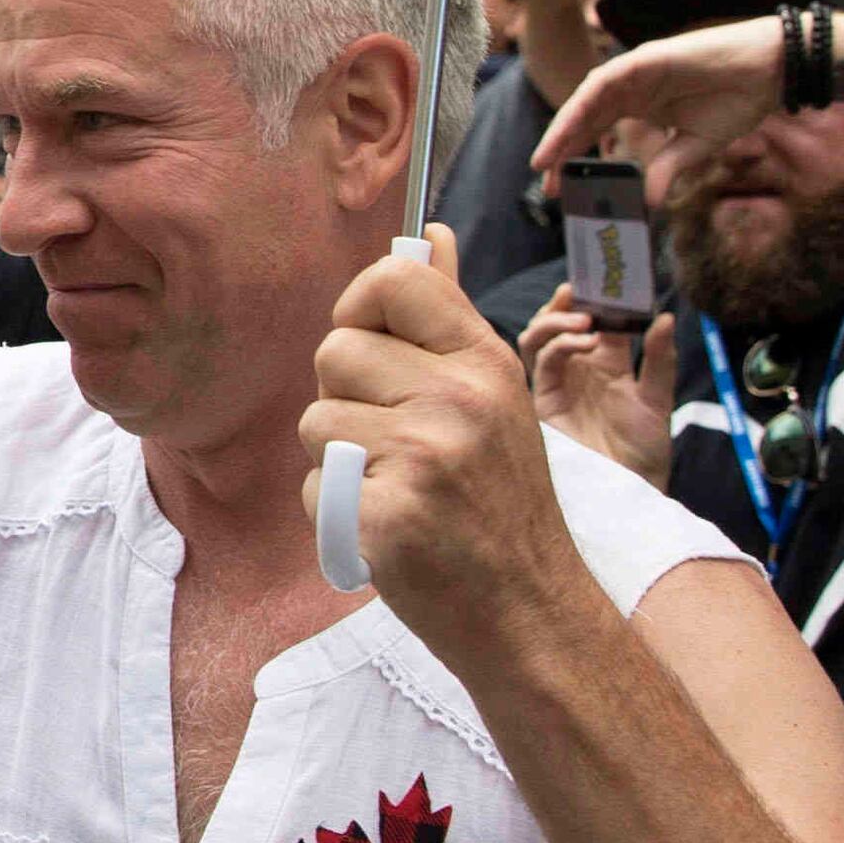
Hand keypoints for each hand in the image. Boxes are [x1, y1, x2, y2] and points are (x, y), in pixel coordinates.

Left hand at [293, 228, 591, 659]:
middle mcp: (458, 398)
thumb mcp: (496, 396)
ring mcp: (422, 455)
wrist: (530, 609)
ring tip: (396, 486)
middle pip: (334, 352)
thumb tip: (428, 233)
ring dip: (337, 458)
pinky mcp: (386, 513)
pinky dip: (336, 511)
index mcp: (484, 361)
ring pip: (315, 420)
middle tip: (393, 440)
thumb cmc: (502, 501)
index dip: (359, 307)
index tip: (372, 346)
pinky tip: (387, 527)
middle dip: (345, 397)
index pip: (392, 281)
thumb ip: (449, 316)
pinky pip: (313, 484)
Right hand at [518, 294, 680, 480]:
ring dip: (557, 317)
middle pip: (561, 318)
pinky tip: (583, 340)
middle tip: (586, 284)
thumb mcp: (659, 400)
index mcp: (609, 362)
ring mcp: (558, 381)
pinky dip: (558, 342)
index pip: (599, 315)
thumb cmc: (644, 451)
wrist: (628, 490)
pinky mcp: (543, 398)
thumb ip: (660, 360)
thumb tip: (667, 316)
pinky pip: (540, 360)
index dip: (602, 293)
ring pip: (540, 333)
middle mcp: (579, 367)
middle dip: (569, 298)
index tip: (613, 271)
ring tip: (585, 316)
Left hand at [538, 15, 787, 178]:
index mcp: (640, 105)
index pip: (594, 132)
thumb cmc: (737, 101)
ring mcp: (636, 70)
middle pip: (584, 118)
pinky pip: (606, 80)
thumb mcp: (697, 147)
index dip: (572, 158)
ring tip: (546, 158)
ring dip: (565, 128)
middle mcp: (631, 87)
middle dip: (561, 149)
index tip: (556, 189)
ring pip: (588, 99)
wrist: (770, 71)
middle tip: (545, 183)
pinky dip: (586, 102)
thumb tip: (649, 203)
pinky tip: (573, 123)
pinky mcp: (646, 57)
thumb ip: (669, 169)